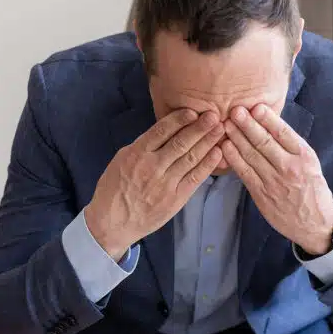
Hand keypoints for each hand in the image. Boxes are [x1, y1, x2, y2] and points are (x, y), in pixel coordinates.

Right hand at [85, 109, 223, 259]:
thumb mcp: (121, 160)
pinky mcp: (175, 199)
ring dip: (208, 143)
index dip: (179, 120)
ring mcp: (165, 183)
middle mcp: (152, 166)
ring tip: (220, 130)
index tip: (194, 111)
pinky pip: (194, 178)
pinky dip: (207, 165)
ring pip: (191, 158)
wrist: (112, 222)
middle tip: (215, 115)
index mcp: (137, 153)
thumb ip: (143, 147)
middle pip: (180, 143)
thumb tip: (164, 132)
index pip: (161, 131)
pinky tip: (218, 154)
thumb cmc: (114, 189)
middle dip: (199, 128)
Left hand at [222, 105, 332, 255]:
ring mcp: (274, 181)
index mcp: (304, 156)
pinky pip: (245, 173)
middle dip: (248, 125)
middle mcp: (290, 167)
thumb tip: (270, 123)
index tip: (255, 107)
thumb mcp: (310, 163)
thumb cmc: (311, 188)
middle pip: (265, 142)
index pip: (284, 133)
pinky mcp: (262, 194)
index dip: (268, 119)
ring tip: (226, 124)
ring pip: (252, 156)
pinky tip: (225, 147)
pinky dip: (234, 159)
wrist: (315, 222)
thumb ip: (291, 146)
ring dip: (237, 139)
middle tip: (235, 110)